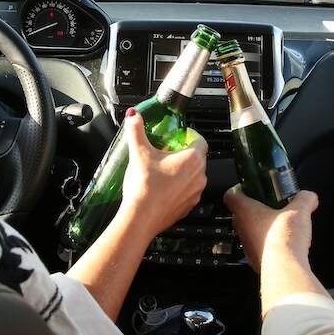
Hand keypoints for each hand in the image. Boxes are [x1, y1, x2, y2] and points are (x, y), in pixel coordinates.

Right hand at [120, 110, 207, 236]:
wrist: (141, 218)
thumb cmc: (144, 187)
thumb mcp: (139, 152)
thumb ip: (136, 130)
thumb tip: (133, 116)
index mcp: (192, 159)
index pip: (199, 139)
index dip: (188, 135)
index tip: (176, 136)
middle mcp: (199, 176)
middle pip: (196, 157)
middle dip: (182, 152)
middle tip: (165, 151)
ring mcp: (195, 193)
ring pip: (192, 175)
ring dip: (181, 171)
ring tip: (161, 170)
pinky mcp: (188, 206)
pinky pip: (187, 191)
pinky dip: (178, 187)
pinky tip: (162, 187)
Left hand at [223, 186, 317, 271]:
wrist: (284, 269)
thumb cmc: (283, 240)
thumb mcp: (299, 211)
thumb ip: (305, 199)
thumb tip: (309, 196)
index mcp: (245, 212)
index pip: (231, 195)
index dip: (239, 188)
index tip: (251, 187)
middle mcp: (242, 229)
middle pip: (242, 213)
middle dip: (257, 208)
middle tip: (272, 204)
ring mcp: (248, 246)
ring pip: (251, 231)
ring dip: (263, 226)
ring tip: (281, 224)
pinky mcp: (256, 260)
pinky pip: (260, 247)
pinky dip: (269, 244)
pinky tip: (285, 243)